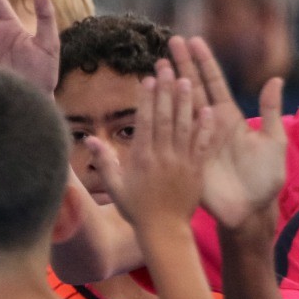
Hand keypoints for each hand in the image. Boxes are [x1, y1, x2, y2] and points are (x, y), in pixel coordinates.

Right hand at [90, 63, 217, 230]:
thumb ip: (104, 161)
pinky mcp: (197, 170)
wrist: (165, 231)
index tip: (149, 79)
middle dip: (166, 90)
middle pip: (165, 117)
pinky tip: (208, 110)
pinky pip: (202, 145)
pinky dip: (205, 127)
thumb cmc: (137, 210)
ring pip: (184, 126)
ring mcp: (182, 162)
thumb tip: (90, 139)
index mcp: (142, 158)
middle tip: (168, 68)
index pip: (145, 121)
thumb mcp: (115, 187)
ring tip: (187, 80)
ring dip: (186, 102)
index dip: (147, 98)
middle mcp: (163, 156)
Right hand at [168, 36, 287, 228]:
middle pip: (193, 88)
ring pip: (179, 106)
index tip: (193, 41)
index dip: (204, 62)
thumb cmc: (265, 177)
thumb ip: (271, 111)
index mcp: (229, 117)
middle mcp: (210, 124)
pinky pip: (174, 133)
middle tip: (170, 42)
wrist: (250, 209)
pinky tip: (153, 100)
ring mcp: (195, 138)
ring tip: (158, 64)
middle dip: (182, 65)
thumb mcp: (274, 141)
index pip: (213, 83)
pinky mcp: (186, 155)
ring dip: (169, 85)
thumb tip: (276, 79)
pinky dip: (163, 117)